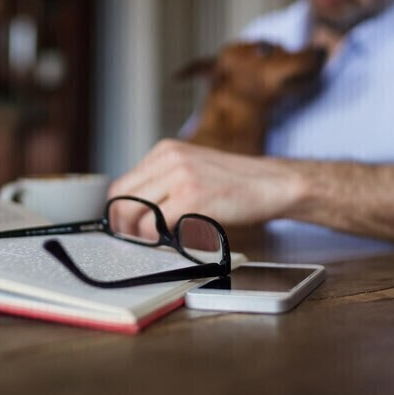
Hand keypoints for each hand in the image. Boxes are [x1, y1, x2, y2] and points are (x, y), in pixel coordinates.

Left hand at [107, 140, 304, 236]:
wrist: (272, 184)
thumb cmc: (237, 183)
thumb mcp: (194, 169)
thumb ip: (166, 182)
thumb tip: (138, 212)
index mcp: (166, 150)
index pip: (123, 184)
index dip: (121, 211)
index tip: (126, 227)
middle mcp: (169, 159)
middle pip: (122, 197)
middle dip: (122, 225)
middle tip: (133, 241)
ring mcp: (179, 176)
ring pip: (134, 212)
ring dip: (137, 235)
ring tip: (152, 243)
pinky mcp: (191, 197)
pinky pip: (155, 224)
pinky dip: (155, 238)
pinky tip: (168, 242)